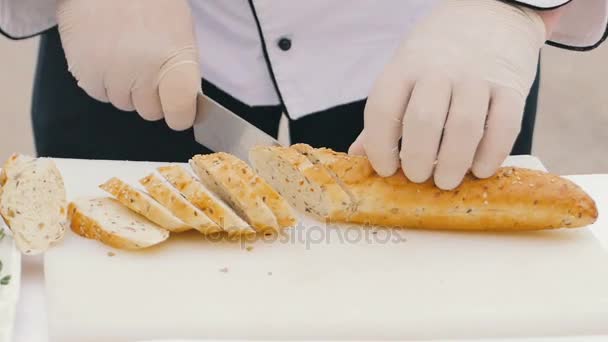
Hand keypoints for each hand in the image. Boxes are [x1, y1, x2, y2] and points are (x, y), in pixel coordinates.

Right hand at [56, 0, 200, 129]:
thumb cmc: (152, 4)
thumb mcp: (181, 35)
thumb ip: (183, 73)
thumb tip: (184, 104)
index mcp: (176, 63)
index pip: (180, 114)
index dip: (180, 115)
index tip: (180, 111)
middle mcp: (144, 74)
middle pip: (150, 112)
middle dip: (151, 96)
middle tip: (148, 67)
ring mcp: (113, 75)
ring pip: (123, 103)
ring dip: (126, 87)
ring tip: (126, 53)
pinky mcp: (85, 71)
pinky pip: (99, 93)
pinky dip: (104, 80)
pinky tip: (107, 54)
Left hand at [350, 0, 546, 189]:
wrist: (492, 11)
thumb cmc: (438, 53)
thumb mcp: (403, 71)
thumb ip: (384, 115)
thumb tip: (358, 156)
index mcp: (404, 67)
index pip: (382, 110)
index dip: (379, 147)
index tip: (386, 169)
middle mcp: (439, 69)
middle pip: (423, 122)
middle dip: (417, 160)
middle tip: (417, 177)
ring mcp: (477, 77)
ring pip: (464, 127)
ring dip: (452, 164)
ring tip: (446, 181)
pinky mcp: (511, 87)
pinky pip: (504, 126)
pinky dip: (491, 154)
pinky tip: (479, 169)